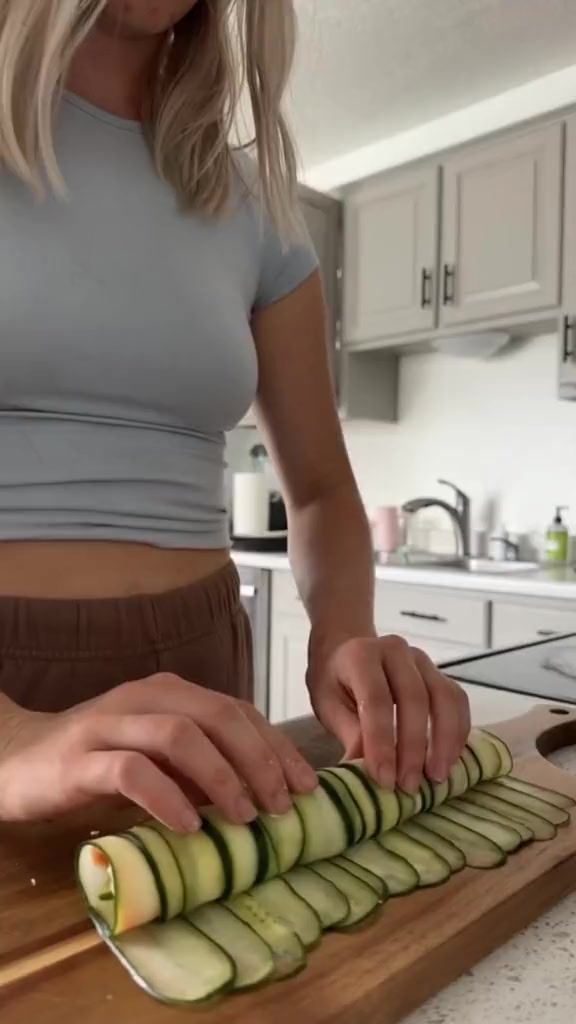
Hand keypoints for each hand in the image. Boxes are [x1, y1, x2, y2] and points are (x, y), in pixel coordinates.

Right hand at [0, 675, 317, 829]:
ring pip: (179, 734)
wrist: (15, 761)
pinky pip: (131, 771)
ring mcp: (110, 724)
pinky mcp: (80, 760)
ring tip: (245, 816)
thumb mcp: (159, 758)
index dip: (276, 746)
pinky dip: (167, 797)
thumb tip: (266, 795)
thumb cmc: (97, 762)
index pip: (238, 710)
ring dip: (221, 776)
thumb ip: (201, 766)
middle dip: (259, 759)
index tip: (307, 786)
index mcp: (170, 692)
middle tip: (283, 805)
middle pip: (217, 714)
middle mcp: (144, 697)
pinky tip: (189, 827)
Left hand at [307, 634, 469, 792]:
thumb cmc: (334, 683)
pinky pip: (457, 700)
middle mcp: (395, 650)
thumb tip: (365, 774)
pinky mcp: (439, 672)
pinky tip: (449, 759)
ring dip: (444, 741)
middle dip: (414, 748)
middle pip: (414, 698)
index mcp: (361, 655)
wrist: (346, 653)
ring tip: (437, 777)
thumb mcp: (329, 707)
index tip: (385, 780)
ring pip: (444, 698)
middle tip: (409, 785)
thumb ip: (350, 734)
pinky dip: (458, 731)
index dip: (382, 742)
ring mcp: (421, 659)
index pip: (376, 700)